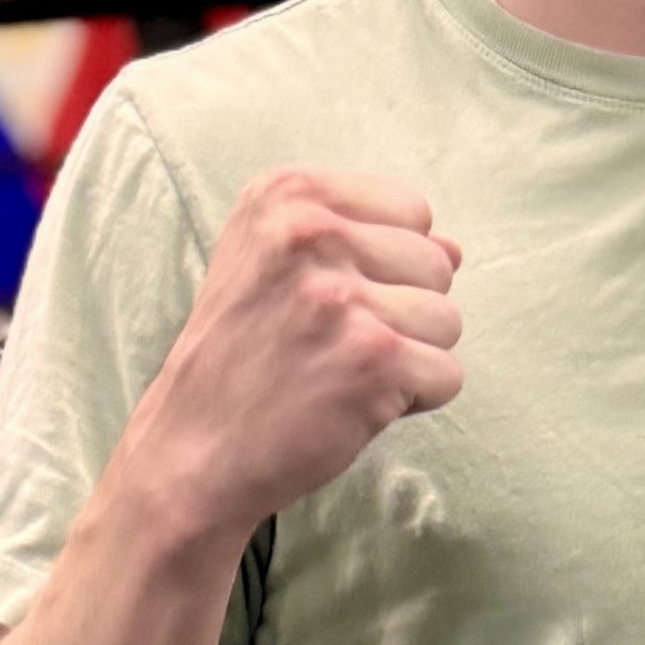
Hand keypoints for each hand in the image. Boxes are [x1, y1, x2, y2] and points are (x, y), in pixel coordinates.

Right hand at [125, 167, 464, 546]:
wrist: (190, 451)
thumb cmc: (242, 356)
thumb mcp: (276, 267)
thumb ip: (365, 241)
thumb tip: (455, 248)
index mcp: (286, 194)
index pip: (412, 209)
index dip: (387, 263)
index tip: (325, 296)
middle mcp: (311, 232)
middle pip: (437, 264)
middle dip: (402, 311)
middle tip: (330, 342)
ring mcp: (341, 296)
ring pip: (449, 319)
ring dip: (409, 356)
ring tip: (340, 371)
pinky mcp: (372, 358)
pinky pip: (448, 374)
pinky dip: (414, 400)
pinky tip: (352, 402)